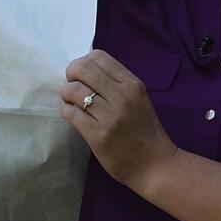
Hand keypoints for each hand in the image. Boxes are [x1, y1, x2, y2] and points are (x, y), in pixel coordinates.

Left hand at [61, 49, 177, 191]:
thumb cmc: (144, 129)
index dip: (84, 62)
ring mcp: (110, 117)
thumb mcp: (138, 98)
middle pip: (83, 69)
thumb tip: (84, 68)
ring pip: (73, 91)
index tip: (82, 74)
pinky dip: (66, 111)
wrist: (154, 164)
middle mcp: (122, 96)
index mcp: (132, 84)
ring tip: (72, 103)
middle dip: (71, 74)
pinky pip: (71, 113)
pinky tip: (73, 116)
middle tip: (72, 86)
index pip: (98, 57)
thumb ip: (116, 82)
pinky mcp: (98, 136)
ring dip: (66, 95)